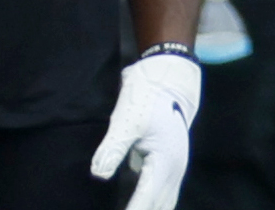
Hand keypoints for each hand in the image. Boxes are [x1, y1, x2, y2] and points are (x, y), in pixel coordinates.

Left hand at [90, 51, 199, 209]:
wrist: (169, 79)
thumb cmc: (147, 98)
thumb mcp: (127, 121)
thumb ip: (113, 148)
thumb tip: (99, 174)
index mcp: (165, 162)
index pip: (145, 201)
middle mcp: (174, 170)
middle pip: (158, 207)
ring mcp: (176, 169)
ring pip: (164, 204)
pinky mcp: (170, 166)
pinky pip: (163, 196)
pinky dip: (152, 205)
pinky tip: (138, 206)